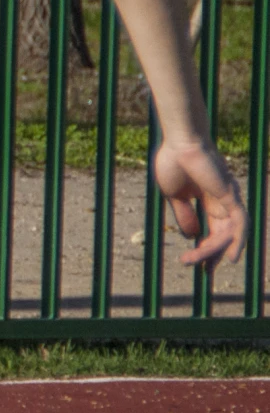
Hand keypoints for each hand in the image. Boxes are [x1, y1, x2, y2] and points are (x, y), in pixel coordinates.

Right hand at [154, 137, 245, 268]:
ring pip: (229, 232)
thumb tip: (190, 235)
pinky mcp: (230, 195)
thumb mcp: (174, 196)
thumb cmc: (172, 162)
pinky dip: (238, 240)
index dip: (206, 247)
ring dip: (216, 251)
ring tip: (201, 265)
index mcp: (208, 200)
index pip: (213, 229)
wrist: (178, 143)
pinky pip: (240, 222)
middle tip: (196, 269)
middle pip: (223, 234)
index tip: (193, 263)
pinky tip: (230, 257)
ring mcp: (228, 198)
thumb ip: (184, 215)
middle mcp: (222, 201)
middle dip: (211, 254)